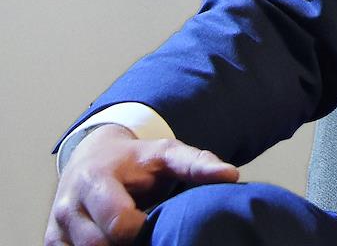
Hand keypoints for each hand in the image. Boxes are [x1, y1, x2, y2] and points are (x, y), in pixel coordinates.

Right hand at [45, 123, 238, 245]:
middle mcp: (69, 206)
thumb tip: (232, 175)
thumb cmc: (136, 160)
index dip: (142, 231)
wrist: (93, 156)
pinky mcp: (51, 244)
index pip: (120, 224)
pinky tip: (114, 244)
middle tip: (145, 234)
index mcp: (97, 180)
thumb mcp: (167, 153)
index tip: (155, 224)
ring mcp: (56, 228)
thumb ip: (197, 163)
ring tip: (133, 238)